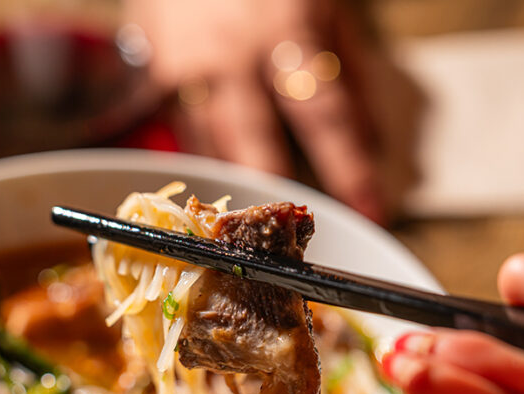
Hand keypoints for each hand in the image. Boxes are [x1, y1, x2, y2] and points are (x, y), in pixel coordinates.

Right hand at [126, 0, 410, 223]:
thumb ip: (347, 70)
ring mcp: (185, 69)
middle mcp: (231, 59)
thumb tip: (371, 138)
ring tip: (252, 225)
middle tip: (289, 240)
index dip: (350, 168)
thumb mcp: (326, 7)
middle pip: (254, 145)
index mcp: (287, 33)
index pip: (327, 115)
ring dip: (234, 185)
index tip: (370, 210)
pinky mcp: (151, 75)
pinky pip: (174, 133)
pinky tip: (211, 185)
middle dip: (275, 193)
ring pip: (208, 147)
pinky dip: (198, 160)